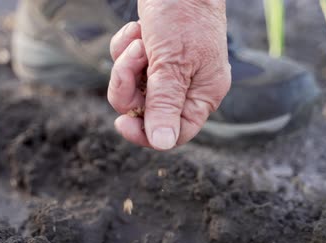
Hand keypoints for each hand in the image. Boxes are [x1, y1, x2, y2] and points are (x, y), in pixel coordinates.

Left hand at [107, 0, 230, 149]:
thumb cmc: (184, 16)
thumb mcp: (173, 64)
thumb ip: (165, 104)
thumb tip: (162, 144)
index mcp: (203, 94)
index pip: (175, 133)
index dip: (146, 133)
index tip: (122, 123)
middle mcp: (186, 86)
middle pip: (146, 111)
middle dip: (130, 87)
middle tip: (135, 60)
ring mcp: (167, 69)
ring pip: (132, 88)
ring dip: (127, 64)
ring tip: (139, 40)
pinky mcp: (150, 52)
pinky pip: (127, 65)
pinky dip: (125, 48)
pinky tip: (137, 29)